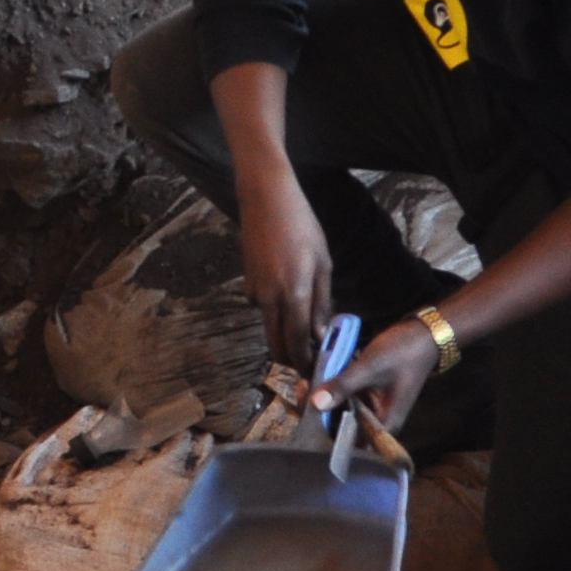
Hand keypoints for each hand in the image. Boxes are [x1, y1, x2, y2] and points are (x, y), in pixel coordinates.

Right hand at [233, 171, 333, 379]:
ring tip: (305, 326)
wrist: (267, 201)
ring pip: (269, 327)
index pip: (297, 342)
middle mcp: (270, 298)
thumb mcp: (322, 263)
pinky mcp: (247, 283)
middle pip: (276, 343)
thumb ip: (322, 302)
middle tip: (308, 360)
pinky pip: (262, 308)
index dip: (305, 361)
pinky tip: (287, 293)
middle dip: (291, 358)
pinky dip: (275, 311)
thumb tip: (320, 333)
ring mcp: (255, 291)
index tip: (314, 369)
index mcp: (294, 293)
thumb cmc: (301, 227)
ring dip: (284, 334)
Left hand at [310, 317, 440, 433]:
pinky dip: (332, 388)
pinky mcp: (366, 396)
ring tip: (307, 378)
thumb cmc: (403, 353)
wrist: (423, 334)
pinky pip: (344, 398)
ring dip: (324, 397)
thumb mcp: (370, 368)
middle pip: (340, 428)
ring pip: (339, 412)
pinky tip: (319, 374)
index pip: (348, 443)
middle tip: (303, 386)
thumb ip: (343, 386)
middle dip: (319, 411)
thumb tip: (316, 403)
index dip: (323, 433)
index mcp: (382, 426)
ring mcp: (370, 409)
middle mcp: (375, 423)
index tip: (307, 409)